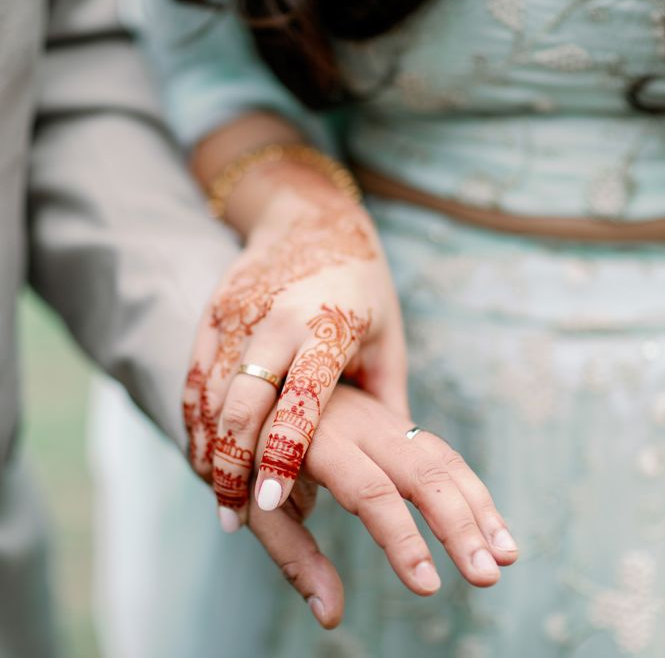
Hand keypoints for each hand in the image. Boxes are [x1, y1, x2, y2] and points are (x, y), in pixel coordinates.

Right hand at [183, 185, 407, 530]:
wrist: (310, 216)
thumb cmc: (363, 282)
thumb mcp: (388, 334)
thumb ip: (388, 394)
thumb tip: (401, 454)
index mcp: (325, 324)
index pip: (300, 395)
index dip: (284, 448)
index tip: (271, 501)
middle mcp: (274, 318)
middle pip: (241, 398)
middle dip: (232, 461)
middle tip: (234, 515)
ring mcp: (236, 312)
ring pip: (210, 391)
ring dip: (208, 448)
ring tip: (217, 498)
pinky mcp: (215, 311)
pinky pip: (197, 373)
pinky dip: (196, 418)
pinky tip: (202, 454)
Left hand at [247, 385, 518, 628]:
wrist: (264, 389)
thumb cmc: (255, 457)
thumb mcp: (258, 505)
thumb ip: (293, 555)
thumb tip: (331, 614)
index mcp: (317, 441)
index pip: (370, 491)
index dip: (401, 538)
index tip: (427, 585)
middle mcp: (359, 424)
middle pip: (421, 470)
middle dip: (459, 524)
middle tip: (488, 575)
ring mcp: (384, 419)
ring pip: (442, 458)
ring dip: (478, 507)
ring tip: (507, 556)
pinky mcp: (399, 423)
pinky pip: (443, 454)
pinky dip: (472, 491)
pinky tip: (493, 526)